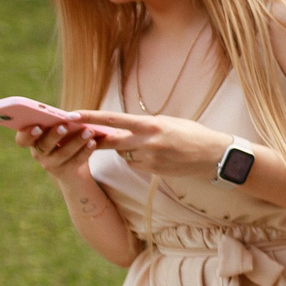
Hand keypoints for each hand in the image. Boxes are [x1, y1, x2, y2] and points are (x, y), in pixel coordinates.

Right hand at [16, 118, 103, 185]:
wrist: (73, 170)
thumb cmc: (63, 141)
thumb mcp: (57, 133)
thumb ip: (56, 124)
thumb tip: (69, 114)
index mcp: (32, 142)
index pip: (22, 140)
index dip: (27, 134)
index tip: (37, 126)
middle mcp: (38, 154)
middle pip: (43, 145)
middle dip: (54, 135)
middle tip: (64, 126)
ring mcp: (51, 165)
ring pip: (62, 153)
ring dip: (76, 141)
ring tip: (89, 131)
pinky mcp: (66, 172)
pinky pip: (76, 161)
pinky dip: (85, 151)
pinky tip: (93, 142)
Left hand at [74, 109, 236, 178]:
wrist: (214, 156)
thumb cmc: (193, 134)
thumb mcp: (168, 122)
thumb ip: (145, 124)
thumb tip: (125, 127)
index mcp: (150, 124)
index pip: (112, 120)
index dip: (89, 117)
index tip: (71, 115)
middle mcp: (147, 141)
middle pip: (110, 141)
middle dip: (94, 138)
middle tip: (77, 134)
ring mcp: (149, 158)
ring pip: (123, 154)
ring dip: (126, 150)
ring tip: (148, 146)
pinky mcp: (153, 170)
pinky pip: (135, 164)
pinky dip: (138, 159)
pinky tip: (155, 156)